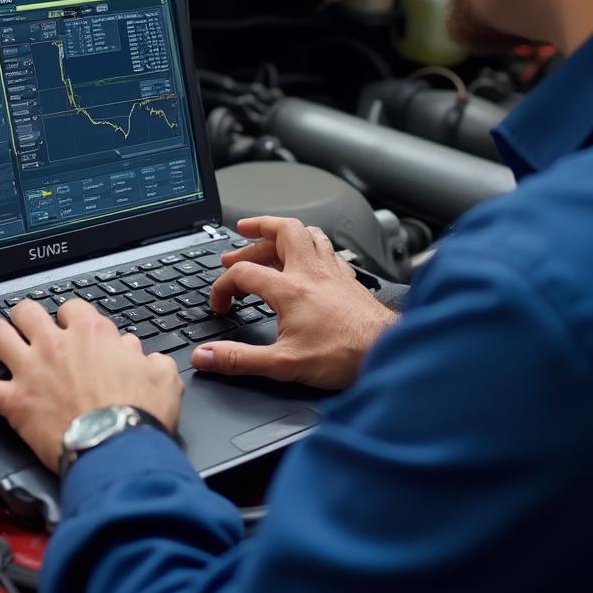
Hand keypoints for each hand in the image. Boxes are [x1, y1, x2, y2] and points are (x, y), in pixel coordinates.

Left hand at [0, 298, 183, 472]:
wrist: (116, 446)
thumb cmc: (139, 413)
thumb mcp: (161, 376)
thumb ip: (148, 359)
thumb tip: (139, 355)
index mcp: (92, 333)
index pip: (73, 308)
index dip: (72, 317)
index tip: (75, 330)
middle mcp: (56, 344)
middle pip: (28, 310)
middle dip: (27, 316)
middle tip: (29, 326)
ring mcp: (30, 370)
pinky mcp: (14, 402)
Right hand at [190, 217, 397, 389]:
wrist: (387, 352)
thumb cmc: (344, 356)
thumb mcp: (283, 364)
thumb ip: (239, 360)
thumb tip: (205, 357)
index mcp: (290, 289)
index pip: (244, 273)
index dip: (223, 286)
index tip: (220, 304)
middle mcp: (311, 272)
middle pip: (282, 231)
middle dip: (258, 227)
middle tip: (241, 231)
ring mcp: (333, 272)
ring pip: (308, 233)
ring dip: (287, 231)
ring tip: (273, 235)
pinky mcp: (349, 279)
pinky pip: (329, 250)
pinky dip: (314, 246)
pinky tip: (313, 257)